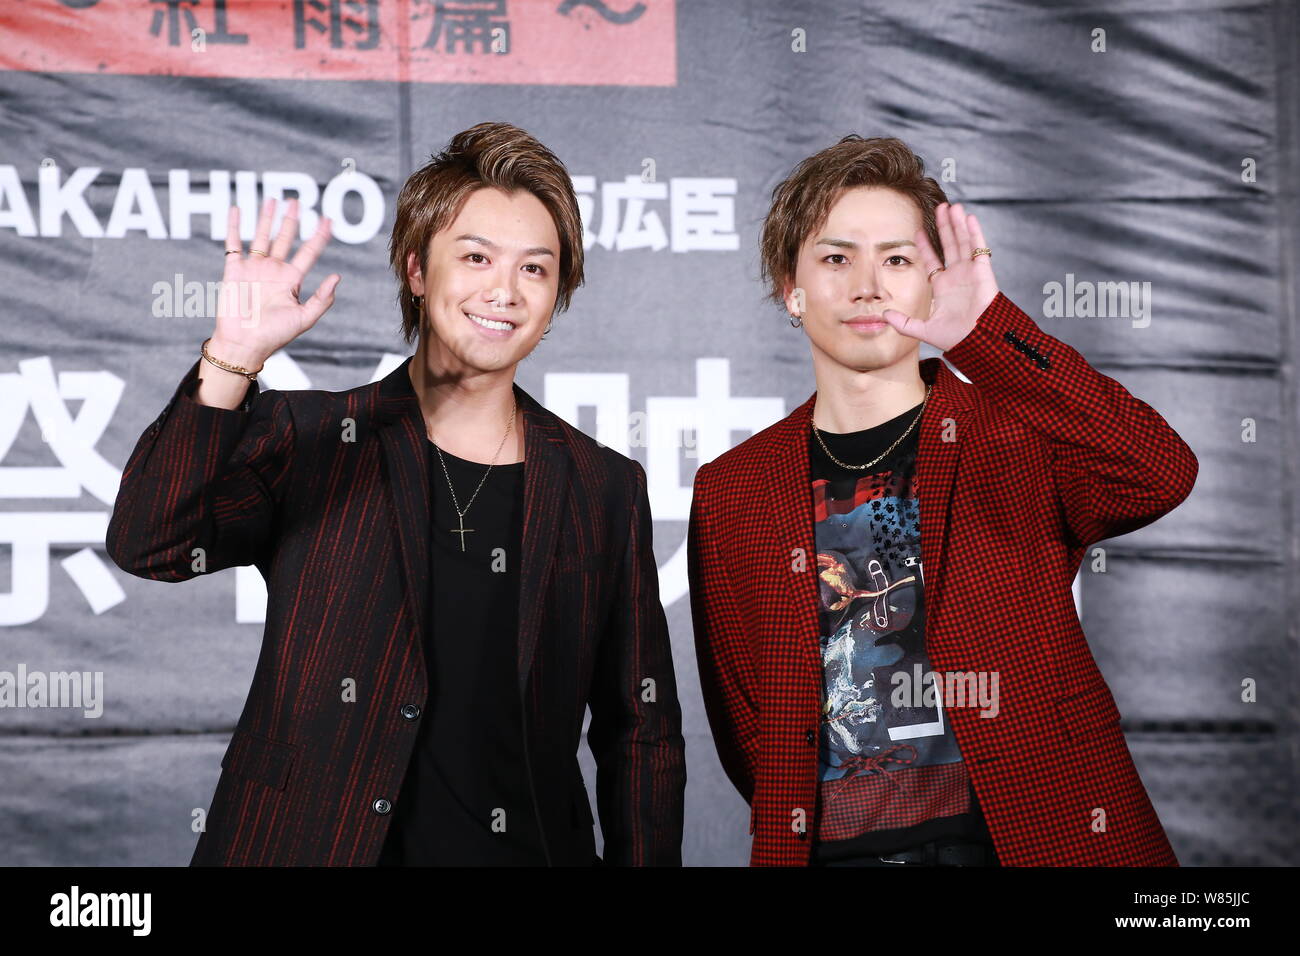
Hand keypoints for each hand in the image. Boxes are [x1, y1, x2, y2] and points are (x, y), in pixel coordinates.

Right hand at [209, 197, 338, 367]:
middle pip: (285, 238)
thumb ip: (322, 299)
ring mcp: (254, 268)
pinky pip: (234, 243)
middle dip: (292, 220)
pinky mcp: (234, 270)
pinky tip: (237, 210)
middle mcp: (274, 270)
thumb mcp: (304, 319)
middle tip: (296, 202)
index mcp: (292, 280)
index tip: (329, 220)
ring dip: (266, 218)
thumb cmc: (274, 336)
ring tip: (272, 199)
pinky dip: (234, 226)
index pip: (309, 252)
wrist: (244, 344)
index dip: (320, 236)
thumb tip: (337, 277)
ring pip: (262, 236)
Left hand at [880, 201, 998, 351]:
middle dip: (943, 227)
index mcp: (942, 288)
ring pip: (962, 242)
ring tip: (951, 206)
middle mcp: (956, 277)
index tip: (916, 231)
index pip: (932, 260)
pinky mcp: (983, 272)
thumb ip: (903, 323)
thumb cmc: (955, 339)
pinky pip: (978, 249)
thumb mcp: (922, 330)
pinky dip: (974, 233)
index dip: (925, 245)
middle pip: (949, 245)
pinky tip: (968, 218)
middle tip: (939, 208)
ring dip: (957, 224)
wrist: (977, 341)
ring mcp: (970, 273)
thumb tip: (884, 316)